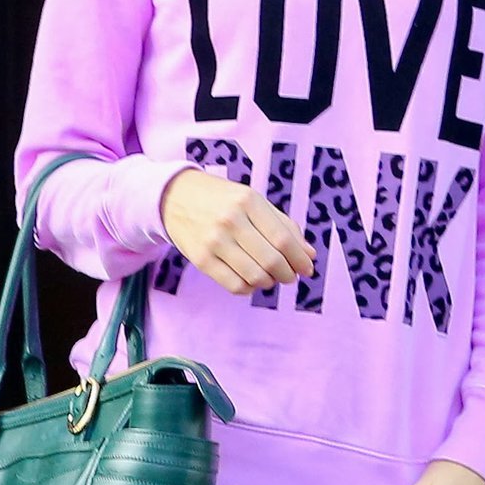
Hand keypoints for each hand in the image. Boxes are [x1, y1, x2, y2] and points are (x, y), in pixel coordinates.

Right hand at [162, 166, 315, 295]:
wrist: (174, 196)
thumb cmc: (222, 199)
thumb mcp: (253, 200)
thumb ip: (283, 225)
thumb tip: (309, 254)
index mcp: (248, 201)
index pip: (283, 238)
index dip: (300, 258)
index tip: (307, 268)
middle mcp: (231, 220)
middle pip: (271, 260)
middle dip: (288, 274)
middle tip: (290, 275)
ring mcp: (213, 241)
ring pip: (254, 276)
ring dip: (269, 282)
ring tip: (270, 277)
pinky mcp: (201, 259)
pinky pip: (234, 285)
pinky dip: (250, 288)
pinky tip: (251, 280)